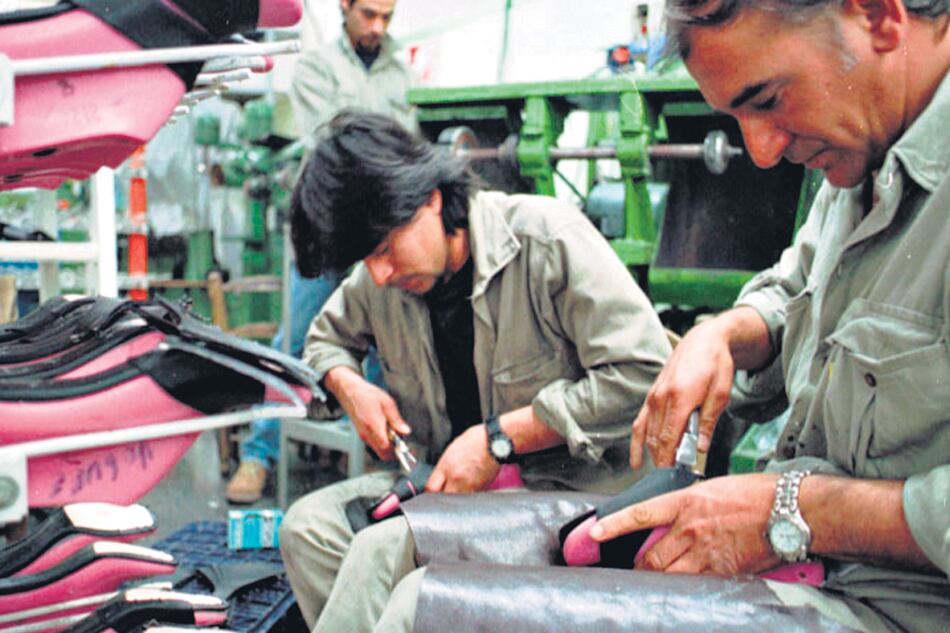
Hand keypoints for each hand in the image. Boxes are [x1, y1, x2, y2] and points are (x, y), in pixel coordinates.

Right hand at [325, 366, 410, 460]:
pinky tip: (385, 430)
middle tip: (401, 441)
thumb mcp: (387, 403)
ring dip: (388, 446)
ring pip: (378, 450)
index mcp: (374, 426)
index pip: (386, 448)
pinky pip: (374, 444)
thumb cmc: (367, 394)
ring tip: (393, 432)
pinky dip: (382, 442)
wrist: (350, 391)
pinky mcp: (361, 434)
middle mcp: (367, 434)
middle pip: (382, 454)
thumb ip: (396, 420)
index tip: (405, 446)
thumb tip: (405, 431)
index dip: (397, 450)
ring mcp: (363, 435)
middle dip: (394, 451)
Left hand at [425, 424, 500, 493]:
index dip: (429, 492)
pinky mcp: (481, 489)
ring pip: (456, 501)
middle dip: (441, 498)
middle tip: (443, 495)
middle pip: (442, 498)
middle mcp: (456, 478)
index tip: (430, 493)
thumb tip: (440, 478)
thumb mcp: (453, 450)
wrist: (495, 442)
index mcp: (446, 466)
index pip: (431, 488)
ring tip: (457, 491)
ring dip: (454, 499)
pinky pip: (469, 498)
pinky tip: (469, 488)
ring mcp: (469, 485)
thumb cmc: (476, 441)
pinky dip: (467, 496)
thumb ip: (444, 466)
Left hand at [589, 473, 781, 574]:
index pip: (640, 514)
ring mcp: (706, 552)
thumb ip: (690, 505)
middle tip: (636, 570)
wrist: (789, 509)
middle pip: (652, 556)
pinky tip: (685, 588)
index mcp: (685, 502)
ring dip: (658, 580)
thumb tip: (676, 519)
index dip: (614, 526)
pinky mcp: (723, 570)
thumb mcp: (713, 489)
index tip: (594, 534)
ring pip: (669, 574)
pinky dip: (686, 587)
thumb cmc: (756, 494)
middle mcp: (690, 528)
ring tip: (654, 582)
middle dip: (640, 567)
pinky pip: (695, 584)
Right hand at [630, 316, 735, 468]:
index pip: (670, 437)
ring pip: (648, 434)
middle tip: (673, 478)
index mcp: (680, 397)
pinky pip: (640, 423)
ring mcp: (654, 397)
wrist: (703, 341)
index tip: (674, 475)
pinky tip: (637, 460)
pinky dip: (637, 443)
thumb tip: (701, 448)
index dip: (670, 459)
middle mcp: (662, 398)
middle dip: (663, 461)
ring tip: (661, 471)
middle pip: (657, 439)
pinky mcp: (651, 396)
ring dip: (653, 454)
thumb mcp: (721, 393)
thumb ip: (708, 421)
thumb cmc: (716, 365)